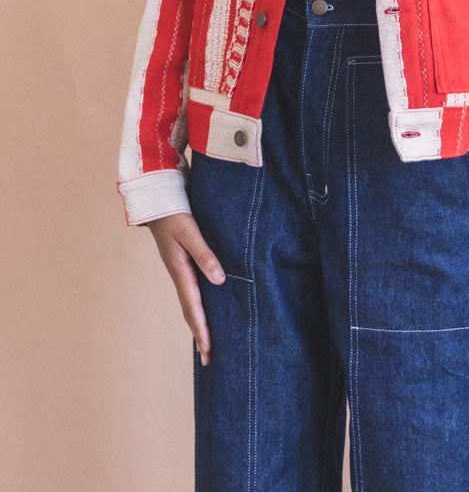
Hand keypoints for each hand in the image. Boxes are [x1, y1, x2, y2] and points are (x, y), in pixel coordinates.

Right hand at [147, 212, 224, 365]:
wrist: (156, 201)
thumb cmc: (174, 215)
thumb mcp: (190, 233)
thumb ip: (204, 255)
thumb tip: (219, 280)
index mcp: (180, 271)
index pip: (193, 307)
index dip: (201, 329)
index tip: (208, 350)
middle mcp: (179, 275)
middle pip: (190, 312)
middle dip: (200, 336)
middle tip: (209, 360)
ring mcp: (180, 272)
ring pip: (190, 304)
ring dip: (198, 324)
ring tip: (207, 345)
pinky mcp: (182, 265)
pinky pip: (191, 293)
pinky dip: (197, 308)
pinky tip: (204, 311)